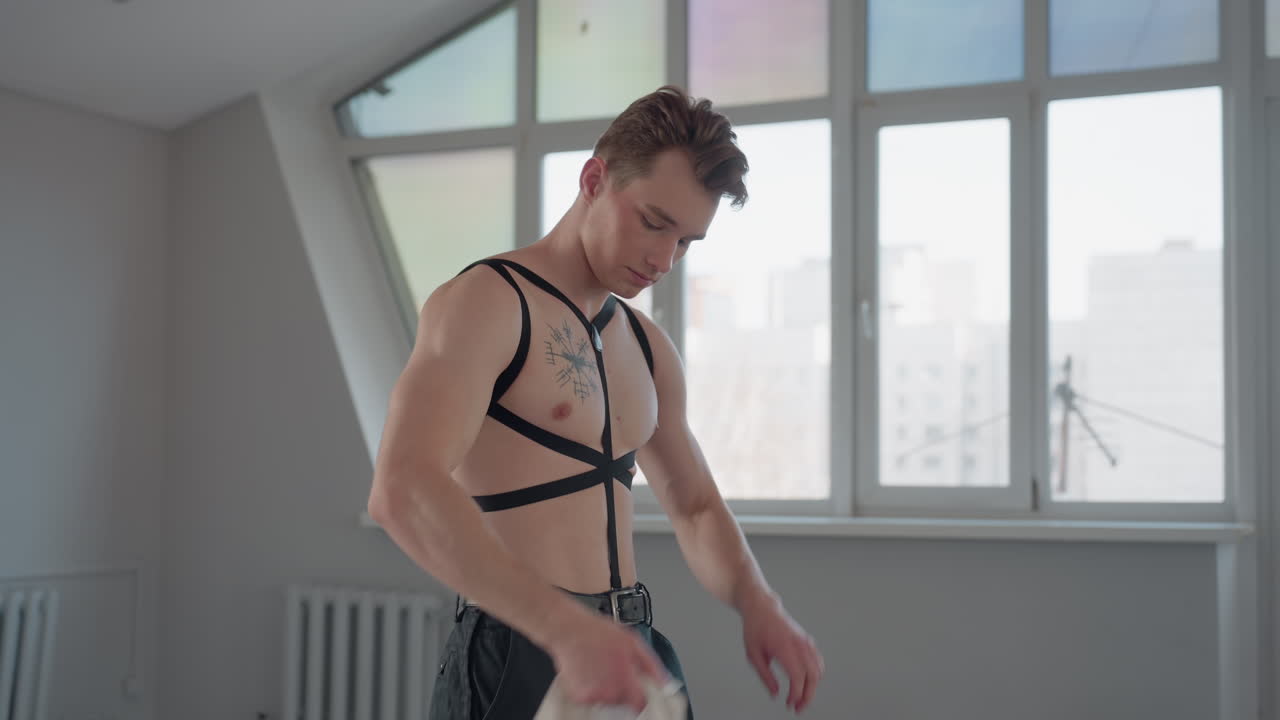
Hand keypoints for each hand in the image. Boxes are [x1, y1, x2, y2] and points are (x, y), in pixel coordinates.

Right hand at [546, 610, 672, 712]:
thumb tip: (664, 681)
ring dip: (607, 690)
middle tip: (616, 672)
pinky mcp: (579, 696)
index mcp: (626, 679)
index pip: (640, 705)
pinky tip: (589, 672)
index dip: (641, 698)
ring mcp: (594, 695)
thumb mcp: (632, 641)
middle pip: (624, 704)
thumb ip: (651, 664)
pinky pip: (591, 698)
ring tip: (601, 669)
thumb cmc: (598, 632)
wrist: (569, 630)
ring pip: (607, 701)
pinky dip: (591, 689)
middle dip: (623, 691)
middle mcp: (610, 691)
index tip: (639, 692)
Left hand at [740, 591, 823, 713]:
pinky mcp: (808, 640)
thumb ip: (765, 676)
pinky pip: (818, 661)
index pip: (798, 677)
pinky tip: (807, 682)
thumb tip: (775, 693)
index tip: (790, 704)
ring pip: (818, 670)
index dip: (796, 694)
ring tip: (802, 697)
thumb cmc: (756, 628)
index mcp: (785, 647)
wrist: (762, 607)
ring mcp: (806, 641)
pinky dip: (815, 675)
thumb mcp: (753, 655)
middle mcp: (799, 644)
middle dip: (808, 696)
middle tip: (798, 707)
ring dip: (813, 687)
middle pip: (813, 676)